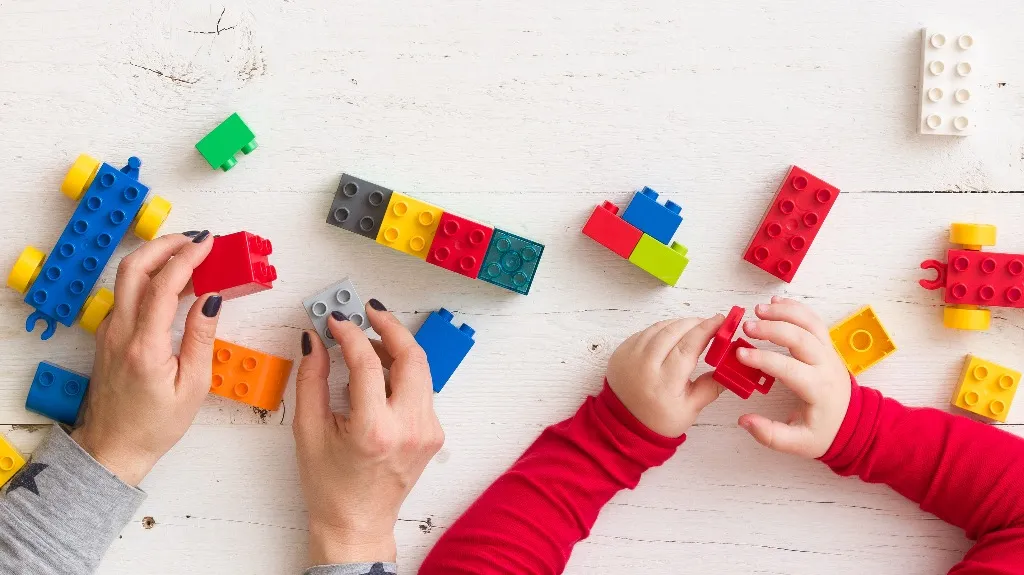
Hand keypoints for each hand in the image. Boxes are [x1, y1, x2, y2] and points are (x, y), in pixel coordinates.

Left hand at [71, 231, 220, 485]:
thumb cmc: (154, 425)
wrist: (113, 448)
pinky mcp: (108, 336)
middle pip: (135, 268)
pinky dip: (148, 278)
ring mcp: (109, 332)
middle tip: (194, 238)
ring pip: (126, 278)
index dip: (188, 258)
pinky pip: (126, 295)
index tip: (208, 244)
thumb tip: (211, 300)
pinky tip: (170, 283)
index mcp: (144, 346)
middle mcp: (120, 333)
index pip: (164, 285)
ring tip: (186, 254)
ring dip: (155, 258)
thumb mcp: (193, 386)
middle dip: (165, 244)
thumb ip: (201, 337)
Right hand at [293, 302, 443, 565]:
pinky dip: (401, 373)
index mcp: (375, 430)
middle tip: (368, 311)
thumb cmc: (331, 487)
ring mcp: (427, 431)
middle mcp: (409, 428)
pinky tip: (378, 374)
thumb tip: (315, 341)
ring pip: (421, 370)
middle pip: (411, 356)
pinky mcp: (433, 433)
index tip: (336, 321)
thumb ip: (311, 379)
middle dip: (389, 326)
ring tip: (368, 340)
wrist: (357, 524)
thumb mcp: (309, 431)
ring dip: (396, 348)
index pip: (367, 362)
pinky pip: (420, 389)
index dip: (350, 334)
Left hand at [605, 315, 725, 437]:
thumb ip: (711, 387)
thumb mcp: (690, 409)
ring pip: (658, 328)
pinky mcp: (620, 352)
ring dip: (678, 324)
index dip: (706, 329)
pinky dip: (660, 330)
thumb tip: (729, 367)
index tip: (721, 321)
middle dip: (694, 323)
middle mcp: (644, 364)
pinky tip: (671, 335)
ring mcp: (629, 356)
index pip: (689, 346)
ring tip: (693, 328)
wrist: (623, 426)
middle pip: (673, 331)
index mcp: (664, 381)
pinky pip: (644, 332)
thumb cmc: (658, 420)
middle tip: (710, 324)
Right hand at [735, 296, 851, 458]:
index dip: (763, 359)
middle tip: (747, 326)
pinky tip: (776, 302)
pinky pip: (813, 321)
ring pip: (809, 323)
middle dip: (772, 328)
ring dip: (784, 312)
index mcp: (818, 389)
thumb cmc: (826, 431)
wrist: (854, 423)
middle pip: (801, 337)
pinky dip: (795, 308)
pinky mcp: (826, 346)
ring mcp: (828, 352)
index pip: (789, 368)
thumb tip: (745, 421)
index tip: (741, 355)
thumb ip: (770, 435)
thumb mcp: (799, 443)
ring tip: (759, 309)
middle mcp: (826, 365)